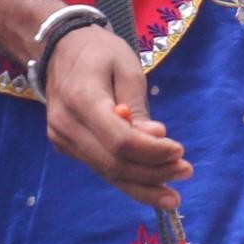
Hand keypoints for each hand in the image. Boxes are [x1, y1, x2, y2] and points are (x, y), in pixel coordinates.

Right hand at [41, 23, 192, 209]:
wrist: (58, 48)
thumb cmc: (98, 51)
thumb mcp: (127, 67)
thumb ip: (139, 106)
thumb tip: (156, 137)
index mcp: (81, 99)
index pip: (120, 140)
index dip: (152, 152)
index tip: (180, 150)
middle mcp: (66, 125)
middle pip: (113, 163)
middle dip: (152, 174)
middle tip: (185, 172)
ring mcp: (61, 139)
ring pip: (106, 172)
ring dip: (142, 185)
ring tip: (173, 194)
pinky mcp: (65, 146)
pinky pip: (99, 167)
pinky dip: (127, 178)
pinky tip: (151, 187)